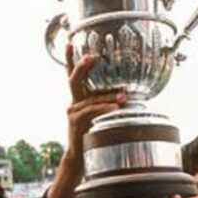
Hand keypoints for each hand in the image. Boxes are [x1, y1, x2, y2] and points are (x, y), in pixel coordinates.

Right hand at [64, 44, 124, 162]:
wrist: (80, 155)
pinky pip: (91, 112)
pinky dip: (104, 108)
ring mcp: (73, 112)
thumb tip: (126, 92)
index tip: (70, 41)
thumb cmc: (93, 133)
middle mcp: (74, 102)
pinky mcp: (75, 122)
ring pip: (89, 98)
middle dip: (82, 66)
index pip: (73, 74)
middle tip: (92, 56)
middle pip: (73, 79)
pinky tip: (115, 107)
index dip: (70, 58)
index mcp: (79, 97)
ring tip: (123, 94)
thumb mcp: (99, 115)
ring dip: (107, 95)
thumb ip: (107, 102)